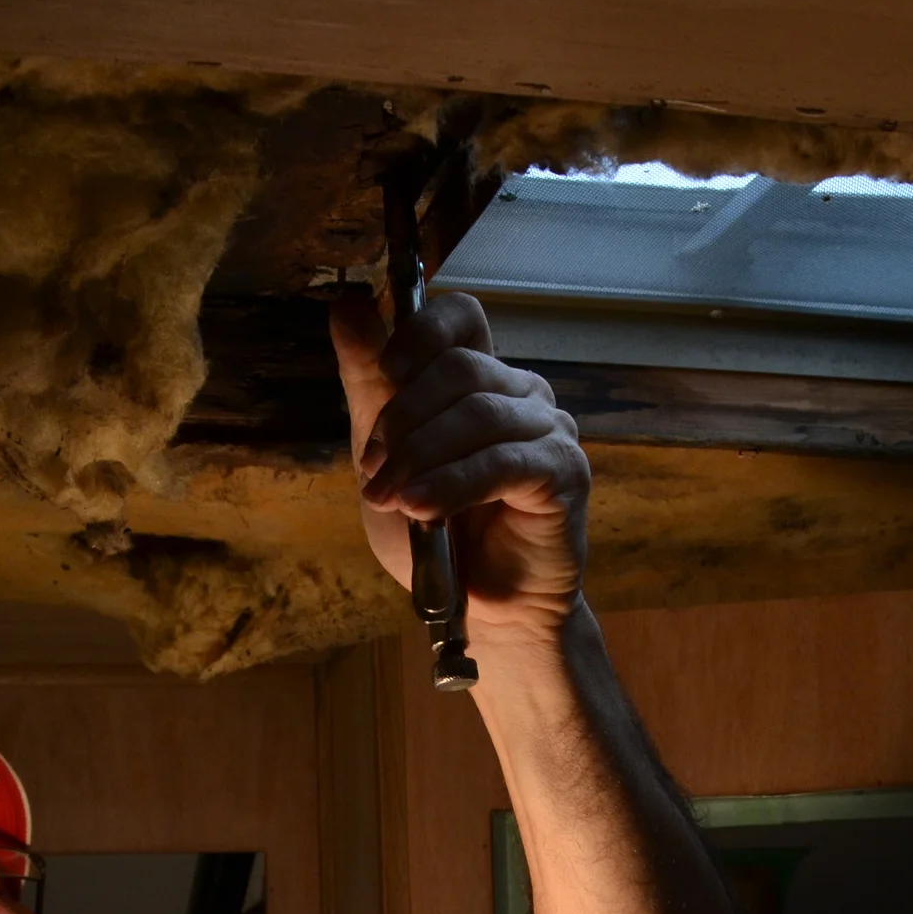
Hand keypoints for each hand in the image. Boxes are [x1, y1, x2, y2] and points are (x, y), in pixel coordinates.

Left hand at [330, 289, 589, 646]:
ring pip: (477, 413)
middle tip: (373, 473)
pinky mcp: (563, 472)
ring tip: (392, 500)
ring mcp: (549, 429)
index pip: (460, 316)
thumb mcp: (387, 455)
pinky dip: (452, 484)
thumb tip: (348, 303)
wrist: (482, 610)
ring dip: (420, 458)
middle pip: (459, 368)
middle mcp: (522, 394)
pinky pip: (502, 461)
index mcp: (481, 379)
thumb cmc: (440, 534)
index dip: (420, 332)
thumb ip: (369, 383)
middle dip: (402, 420)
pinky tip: (422, 510)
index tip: (385, 373)